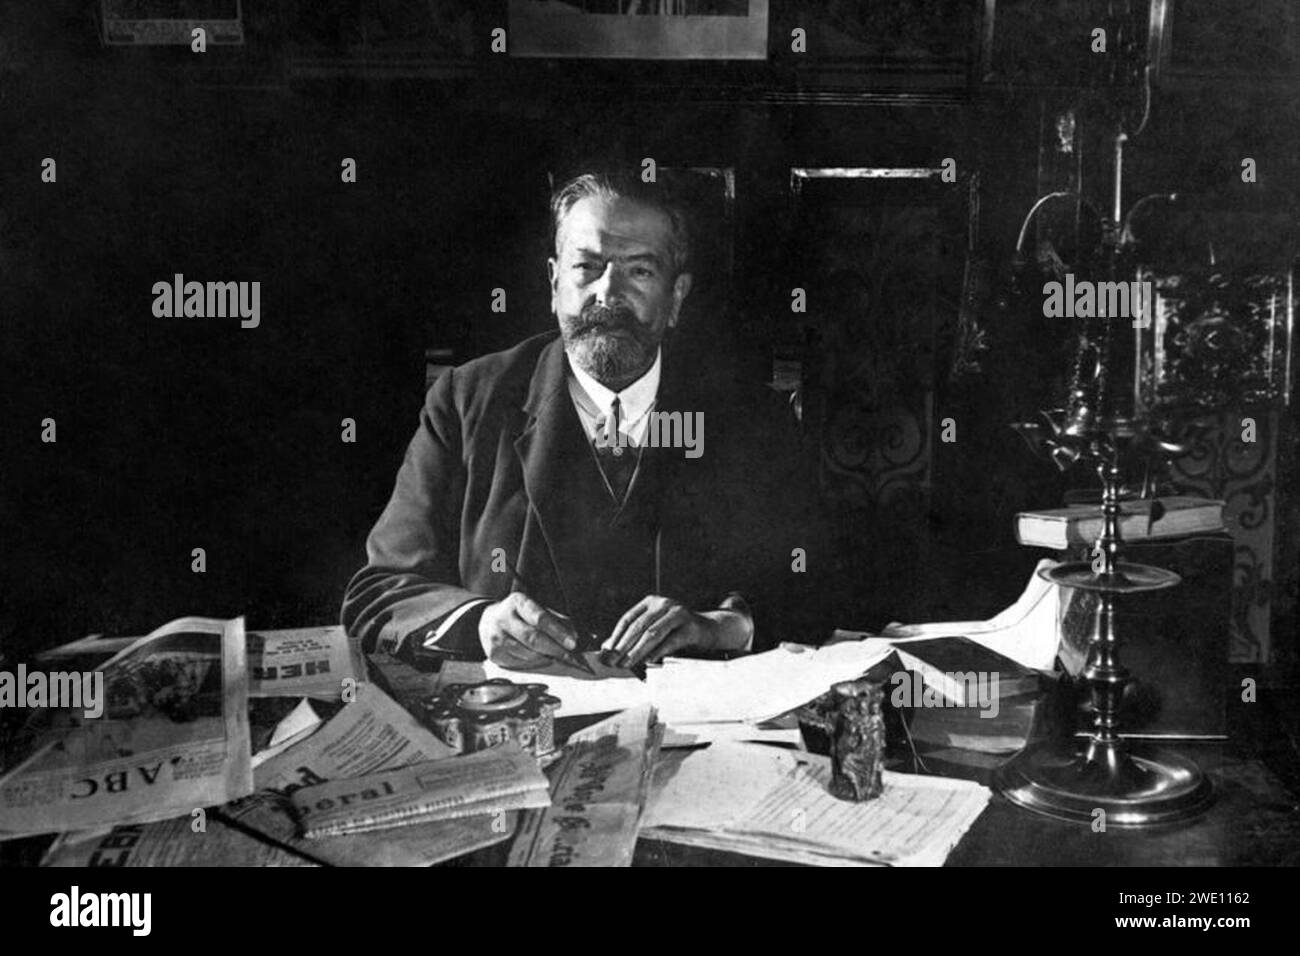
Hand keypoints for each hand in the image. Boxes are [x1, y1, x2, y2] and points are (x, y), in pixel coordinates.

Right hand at [477, 592, 580, 669]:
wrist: (487, 620)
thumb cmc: (518, 615)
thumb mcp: (535, 609)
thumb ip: (555, 620)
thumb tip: (574, 636)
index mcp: (517, 602)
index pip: (540, 618)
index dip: (558, 632)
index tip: (572, 642)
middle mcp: (504, 618)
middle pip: (533, 638)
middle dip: (555, 649)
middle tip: (569, 655)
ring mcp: (496, 637)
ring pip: (527, 654)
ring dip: (545, 657)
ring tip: (553, 654)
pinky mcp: (493, 653)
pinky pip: (519, 663)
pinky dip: (532, 663)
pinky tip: (537, 657)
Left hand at [602, 595, 722, 667]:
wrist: (708, 629)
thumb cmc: (676, 631)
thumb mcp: (653, 629)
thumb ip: (631, 637)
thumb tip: (606, 650)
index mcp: (651, 602)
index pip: (628, 618)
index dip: (616, 636)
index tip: (607, 652)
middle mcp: (664, 604)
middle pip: (638, 626)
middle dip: (624, 646)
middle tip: (614, 661)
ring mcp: (678, 613)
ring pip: (653, 633)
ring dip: (638, 650)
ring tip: (627, 663)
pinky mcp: (690, 626)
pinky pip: (671, 640)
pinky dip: (658, 651)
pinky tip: (649, 661)